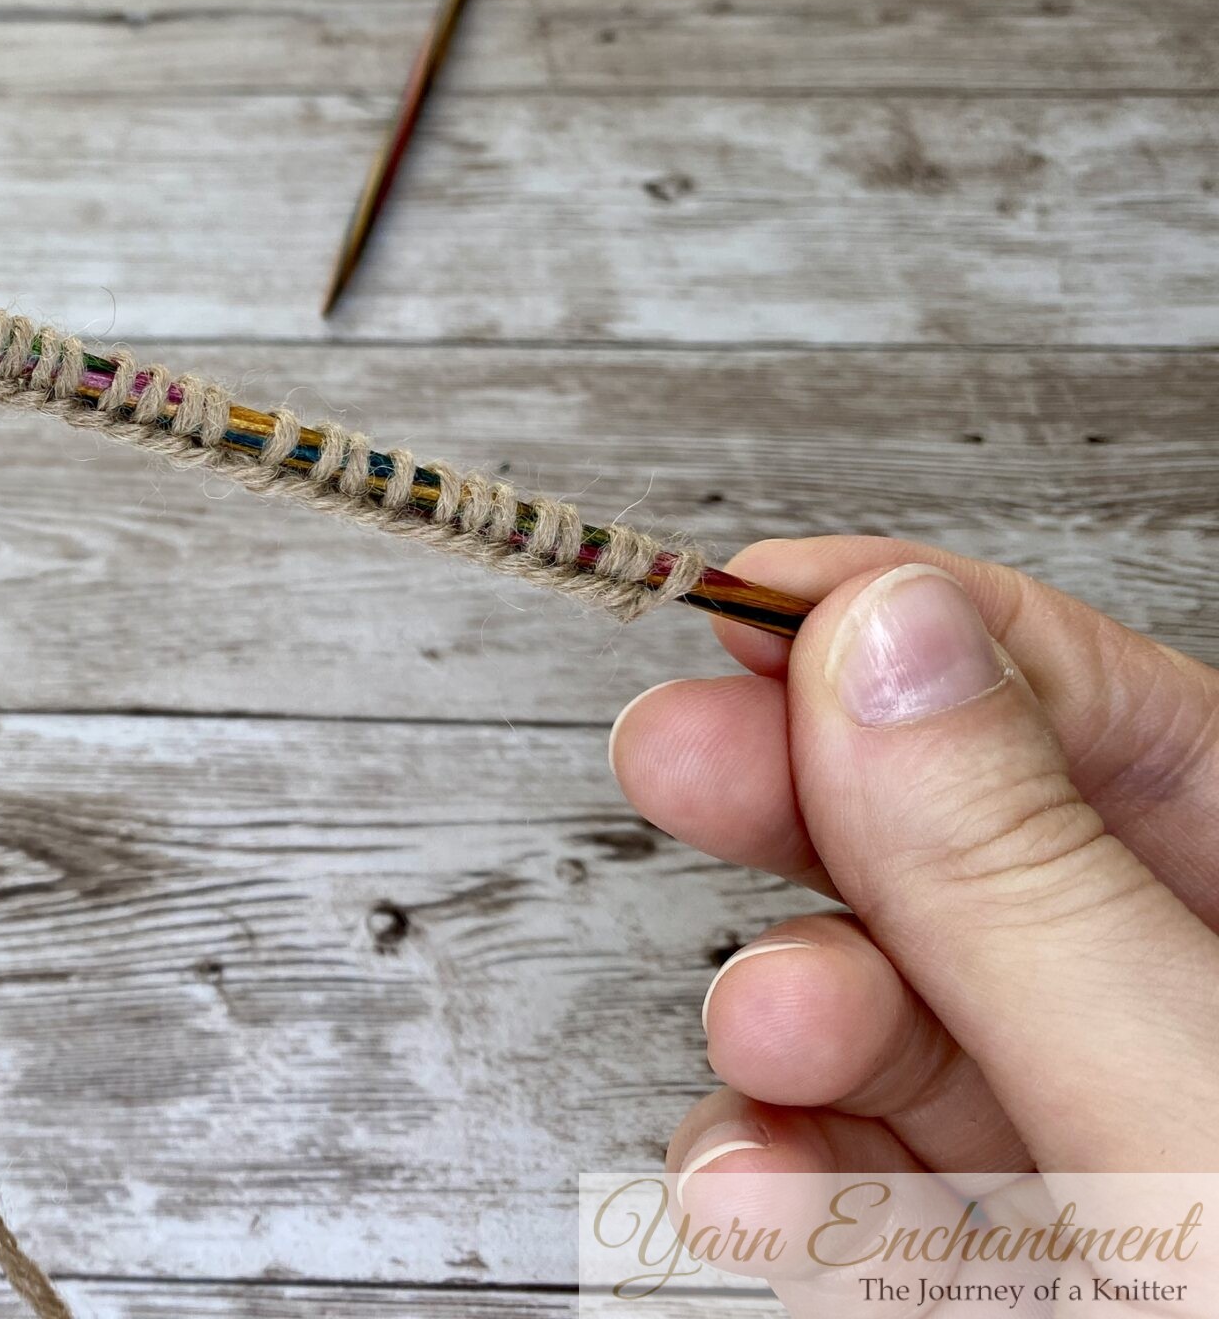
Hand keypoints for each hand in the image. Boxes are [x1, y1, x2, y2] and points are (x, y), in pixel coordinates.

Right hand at [610, 539, 1218, 1282]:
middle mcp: (1188, 1042)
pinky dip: (776, 1184)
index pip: (1124, 725)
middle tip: (679, 758)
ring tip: (764, 1041)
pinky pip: (858, 1197)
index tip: (758, 598)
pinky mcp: (1002, 1282)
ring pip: (895, 1030)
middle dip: (808, 813)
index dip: (932, 636)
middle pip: (975, 860)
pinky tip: (758, 1194)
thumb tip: (884, 641)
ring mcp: (1103, 1174)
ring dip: (781, 1023)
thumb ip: (1026, 886)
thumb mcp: (1189, 1118)